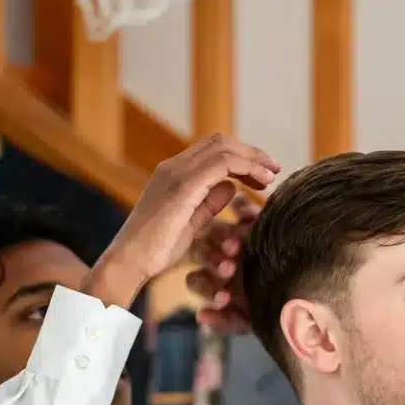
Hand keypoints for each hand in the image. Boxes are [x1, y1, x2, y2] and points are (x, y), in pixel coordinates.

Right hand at [86, 137, 278, 308]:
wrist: (130, 261)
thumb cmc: (156, 250)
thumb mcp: (189, 224)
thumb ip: (207, 204)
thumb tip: (230, 187)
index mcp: (173, 174)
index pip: (212, 151)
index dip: (241, 157)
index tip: (262, 175)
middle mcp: (173, 167)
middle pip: (220, 142)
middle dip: (251, 153)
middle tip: (274, 169)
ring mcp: (177, 173)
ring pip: (223, 148)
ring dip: (253, 158)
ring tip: (272, 175)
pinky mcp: (183, 185)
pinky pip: (222, 164)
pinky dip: (246, 168)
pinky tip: (261, 183)